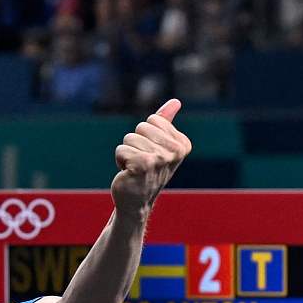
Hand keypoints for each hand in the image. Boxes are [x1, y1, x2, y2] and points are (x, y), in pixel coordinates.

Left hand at [112, 98, 189, 217]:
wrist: (136, 200)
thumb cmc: (146, 170)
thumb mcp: (159, 144)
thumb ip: (166, 122)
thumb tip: (176, 101)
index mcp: (182, 144)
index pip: (154, 120)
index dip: (146, 135)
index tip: (151, 153)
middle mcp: (175, 152)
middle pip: (141, 127)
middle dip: (135, 143)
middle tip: (141, 161)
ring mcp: (160, 159)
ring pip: (129, 138)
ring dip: (127, 153)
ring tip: (134, 168)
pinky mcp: (142, 165)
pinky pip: (121, 150)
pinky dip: (120, 160)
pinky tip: (128, 173)